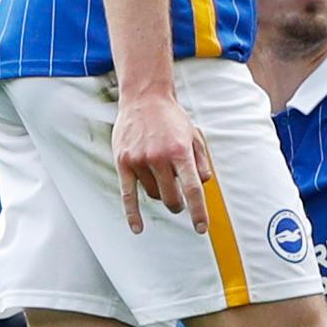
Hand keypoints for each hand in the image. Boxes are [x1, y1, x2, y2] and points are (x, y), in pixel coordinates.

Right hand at [111, 78, 205, 231]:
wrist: (144, 98)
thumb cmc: (172, 119)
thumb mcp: (195, 136)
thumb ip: (201, 161)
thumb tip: (203, 185)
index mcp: (181, 152)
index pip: (193, 189)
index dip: (198, 211)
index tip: (201, 228)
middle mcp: (160, 158)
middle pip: (171, 197)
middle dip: (178, 204)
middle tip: (179, 202)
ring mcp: (139, 161)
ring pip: (152, 194)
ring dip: (159, 193)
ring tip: (160, 176)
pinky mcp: (123, 163)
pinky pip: (127, 195)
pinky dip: (132, 214)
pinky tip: (137, 228)